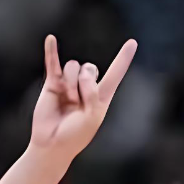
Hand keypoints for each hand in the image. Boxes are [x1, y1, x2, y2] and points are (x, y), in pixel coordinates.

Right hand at [30, 34, 136, 162]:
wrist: (52, 144)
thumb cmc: (74, 136)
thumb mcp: (92, 117)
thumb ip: (92, 94)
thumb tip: (81, 72)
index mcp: (101, 97)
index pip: (114, 75)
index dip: (123, 59)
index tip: (132, 43)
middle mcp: (86, 88)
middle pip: (90, 67)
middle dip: (84, 81)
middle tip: (77, 102)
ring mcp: (69, 85)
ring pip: (73, 67)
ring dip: (70, 83)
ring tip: (66, 99)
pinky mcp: (52, 84)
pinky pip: (53, 63)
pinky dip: (51, 51)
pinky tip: (51, 39)